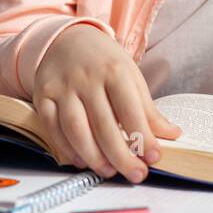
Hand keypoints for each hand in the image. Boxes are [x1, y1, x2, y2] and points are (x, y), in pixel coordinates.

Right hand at [33, 23, 181, 182]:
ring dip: (94, 157)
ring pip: (76, 130)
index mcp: (114, 70)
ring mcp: (62, 88)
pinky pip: (53, 129)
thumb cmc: (104, 62)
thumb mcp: (131, 75)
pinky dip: (67, 149)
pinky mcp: (42, 97)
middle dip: (122, 156)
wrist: (67, 39)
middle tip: (136, 174)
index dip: (143, 137)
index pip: (130, 110)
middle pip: (104, 125)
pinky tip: (82, 161)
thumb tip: (170, 135)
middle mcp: (86, 78)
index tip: (154, 157)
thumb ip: (148, 108)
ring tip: (110, 171)